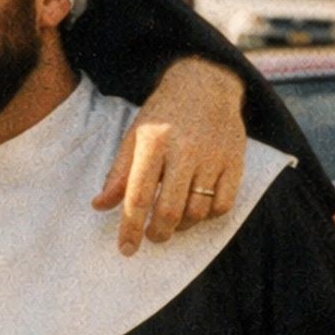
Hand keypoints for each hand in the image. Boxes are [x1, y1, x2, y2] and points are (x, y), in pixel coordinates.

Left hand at [92, 58, 246, 254]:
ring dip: (182, 226)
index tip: (126, 249)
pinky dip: (208, 215)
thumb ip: (118, 173)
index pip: (138, 196)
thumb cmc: (164, 114)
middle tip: (153, 236)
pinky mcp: (234, 161)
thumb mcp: (134, 136)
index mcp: (153, 143)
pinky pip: (223, 204)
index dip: (131, 228)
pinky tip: (197, 209)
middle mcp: (184, 151)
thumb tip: (99, 206)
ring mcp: (212, 157)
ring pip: (197, 211)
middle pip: (170, 210)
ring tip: (173, 221)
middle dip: (158, 233)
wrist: (205, 84)